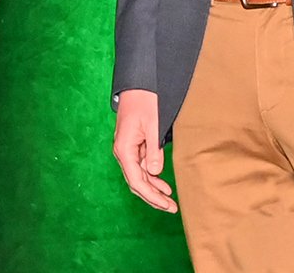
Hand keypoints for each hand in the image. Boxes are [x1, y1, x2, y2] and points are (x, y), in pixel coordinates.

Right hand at [111, 89, 176, 212]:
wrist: (138, 85)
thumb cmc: (145, 102)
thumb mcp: (154, 125)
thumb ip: (153, 150)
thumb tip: (154, 172)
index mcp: (124, 148)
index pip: (136, 180)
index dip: (152, 196)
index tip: (167, 204)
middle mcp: (122, 151)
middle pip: (135, 182)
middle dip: (152, 197)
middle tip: (171, 208)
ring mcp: (126, 149)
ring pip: (138, 176)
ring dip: (153, 189)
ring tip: (169, 200)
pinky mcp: (132, 146)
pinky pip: (140, 167)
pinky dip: (151, 177)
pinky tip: (162, 184)